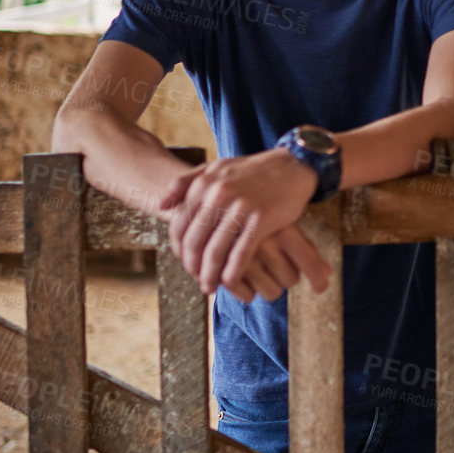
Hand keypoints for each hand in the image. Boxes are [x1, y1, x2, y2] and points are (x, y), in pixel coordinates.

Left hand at [157, 150, 331, 297]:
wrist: (291, 166)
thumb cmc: (251, 171)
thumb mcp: (216, 168)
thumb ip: (185, 183)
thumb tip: (162, 206)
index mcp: (203, 184)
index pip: (179, 227)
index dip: (178, 251)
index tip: (186, 263)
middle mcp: (218, 195)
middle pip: (194, 242)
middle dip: (191, 267)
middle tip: (196, 279)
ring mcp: (240, 207)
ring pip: (215, 252)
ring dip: (209, 275)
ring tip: (209, 287)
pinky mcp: (261, 220)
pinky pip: (240, 254)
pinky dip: (232, 272)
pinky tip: (230, 282)